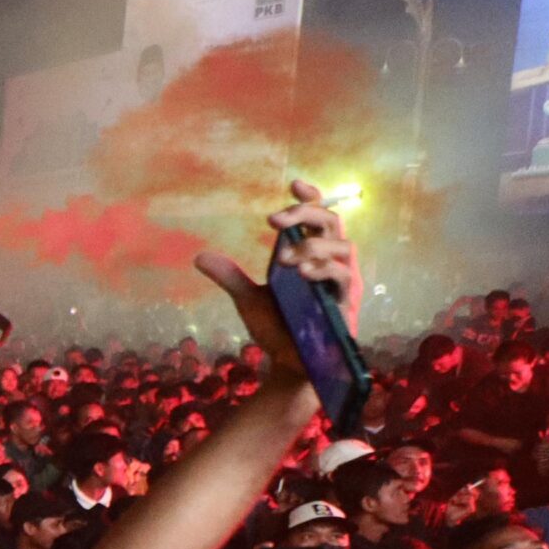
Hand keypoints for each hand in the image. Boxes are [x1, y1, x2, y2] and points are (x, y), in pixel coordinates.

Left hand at [193, 179, 360, 387]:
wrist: (287, 364)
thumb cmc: (277, 328)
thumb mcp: (249, 299)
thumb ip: (230, 277)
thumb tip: (200, 257)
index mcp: (309, 254)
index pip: (317, 217)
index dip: (310, 198)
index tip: (293, 184)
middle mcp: (330, 262)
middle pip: (331, 222)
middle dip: (305, 214)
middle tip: (274, 220)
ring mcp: (343, 280)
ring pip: (342, 245)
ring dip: (312, 245)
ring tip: (283, 258)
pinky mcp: (348, 301)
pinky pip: (344, 276)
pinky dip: (324, 270)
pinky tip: (303, 272)